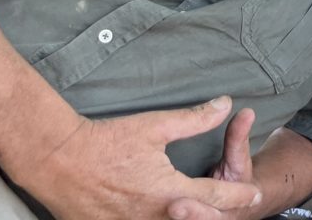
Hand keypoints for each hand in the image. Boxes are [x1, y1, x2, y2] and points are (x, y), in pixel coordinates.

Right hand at [23, 97, 260, 219]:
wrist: (56, 160)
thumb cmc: (107, 141)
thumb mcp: (155, 125)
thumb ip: (195, 119)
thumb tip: (226, 104)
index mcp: (169, 192)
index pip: (216, 197)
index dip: (239, 195)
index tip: (255, 193)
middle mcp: (152, 216)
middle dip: (216, 215)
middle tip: (233, 207)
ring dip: (187, 219)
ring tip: (200, 210)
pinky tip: (161, 215)